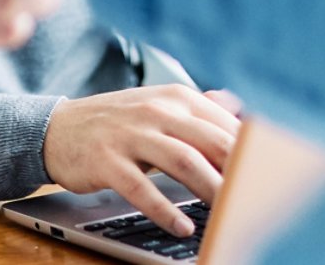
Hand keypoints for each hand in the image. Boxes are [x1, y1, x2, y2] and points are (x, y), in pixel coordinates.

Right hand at [43, 86, 242, 237]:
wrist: (55, 129)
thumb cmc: (115, 123)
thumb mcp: (156, 108)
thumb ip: (197, 111)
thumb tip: (239, 109)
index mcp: (174, 98)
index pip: (224, 125)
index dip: (250, 153)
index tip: (269, 178)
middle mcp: (155, 112)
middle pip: (211, 143)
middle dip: (239, 173)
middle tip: (257, 199)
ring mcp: (130, 136)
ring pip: (184, 163)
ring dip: (212, 191)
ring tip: (229, 215)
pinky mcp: (107, 161)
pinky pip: (142, 189)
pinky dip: (165, 210)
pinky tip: (181, 227)